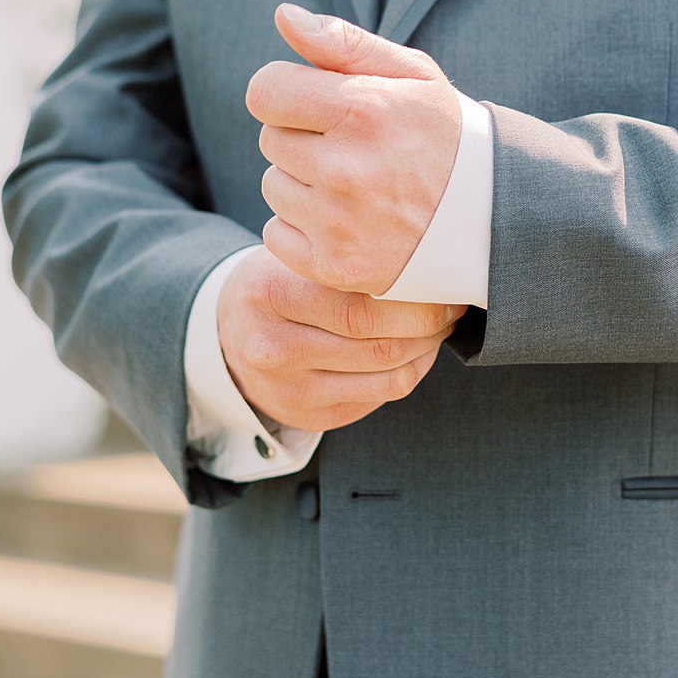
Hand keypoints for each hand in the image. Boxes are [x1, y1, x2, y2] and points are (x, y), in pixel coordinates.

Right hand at [217, 246, 462, 432]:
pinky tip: (412, 351)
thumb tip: (426, 266)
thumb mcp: (289, 260)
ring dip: (425, 351)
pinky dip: (408, 372)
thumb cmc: (273, 285)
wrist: (227, 335)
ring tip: (437, 328)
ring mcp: (291, 390)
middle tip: (449, 308)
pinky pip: (380, 397)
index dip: (414, 303)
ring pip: (388, 377)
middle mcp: (274, 349)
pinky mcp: (309, 417)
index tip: (442, 286)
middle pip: (380, 346)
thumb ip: (340, 265)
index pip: (360, 308)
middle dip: (429, 327)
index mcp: (269, 296)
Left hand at [246, 3, 462, 295]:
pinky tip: (346, 220)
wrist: (495, 221)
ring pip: (273, 187)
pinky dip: (301, 227)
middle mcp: (347, 170)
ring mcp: (340, 224)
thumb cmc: (445, 136)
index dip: (287, 93)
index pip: (264, 91)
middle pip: (269, 139)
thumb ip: (341, 43)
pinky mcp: (336, 266)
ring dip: (301, 183)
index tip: (317, 104)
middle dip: (301, 137)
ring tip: (355, 185)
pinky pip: (275, 233)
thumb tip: (282, 14)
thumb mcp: (410, 76)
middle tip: (351, 148)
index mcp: (363, 111)